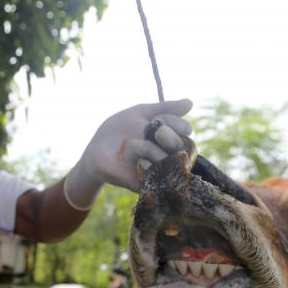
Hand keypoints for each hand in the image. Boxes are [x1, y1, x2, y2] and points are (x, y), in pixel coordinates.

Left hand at [63, 99, 193, 209]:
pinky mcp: (147, 184)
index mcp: (169, 136)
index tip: (162, 120)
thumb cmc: (119, 129)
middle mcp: (168, 153)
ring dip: (154, 151)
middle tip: (157, 133)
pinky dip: (149, 168)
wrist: (96, 150)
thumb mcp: (141, 113)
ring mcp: (158, 169)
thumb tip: (191, 103)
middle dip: (170, 138)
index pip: (184, 131)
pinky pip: (157, 179)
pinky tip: (138, 161)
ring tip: (135, 144)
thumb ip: (165, 108)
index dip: (177, 125)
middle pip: (183, 148)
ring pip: (171, 163)